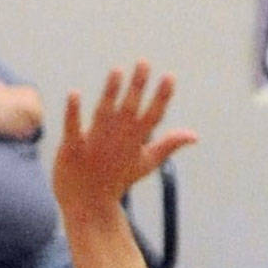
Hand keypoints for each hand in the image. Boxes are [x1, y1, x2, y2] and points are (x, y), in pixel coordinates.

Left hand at [53, 63, 195, 221]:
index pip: (152, 116)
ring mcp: (94, 144)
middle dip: (137, 87)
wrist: (88, 205)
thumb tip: (195, 135)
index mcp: (135, 142)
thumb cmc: (118, 180)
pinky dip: (73, 112)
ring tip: (117, 70)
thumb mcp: (146, 163)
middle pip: (129, 109)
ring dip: (110, 93)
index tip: (170, 77)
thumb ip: (168, 145)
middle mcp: (116, 140)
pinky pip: (73, 128)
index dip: (161, 97)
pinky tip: (74, 93)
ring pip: (104, 114)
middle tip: (143, 62)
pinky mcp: (72, 149)